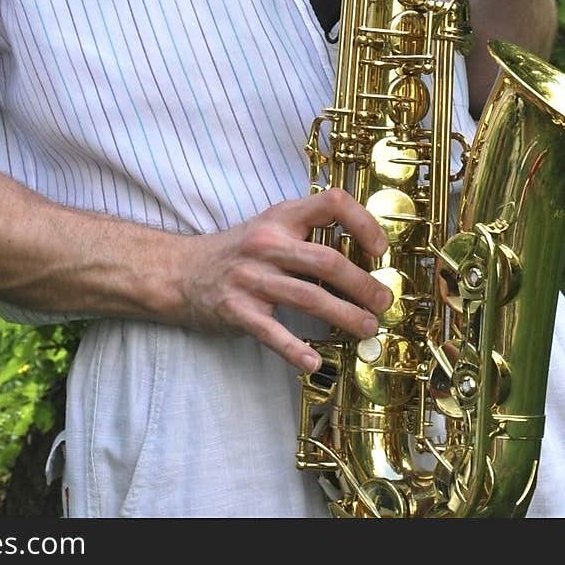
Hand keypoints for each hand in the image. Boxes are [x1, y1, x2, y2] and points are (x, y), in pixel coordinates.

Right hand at [175, 188, 391, 372]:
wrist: (181, 271)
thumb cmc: (238, 251)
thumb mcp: (271, 227)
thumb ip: (309, 232)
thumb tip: (364, 251)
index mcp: (281, 218)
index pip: (331, 202)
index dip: (363, 222)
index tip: (379, 249)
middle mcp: (267, 244)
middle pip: (326, 261)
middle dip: (363, 284)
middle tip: (383, 301)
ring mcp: (251, 278)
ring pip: (309, 298)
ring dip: (345, 316)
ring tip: (367, 328)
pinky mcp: (238, 310)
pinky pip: (273, 332)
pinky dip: (296, 350)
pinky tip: (315, 362)